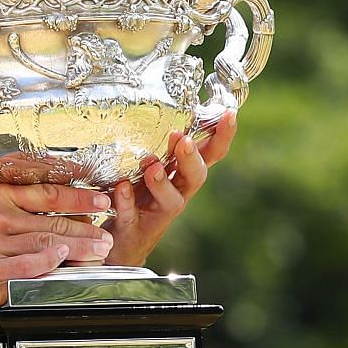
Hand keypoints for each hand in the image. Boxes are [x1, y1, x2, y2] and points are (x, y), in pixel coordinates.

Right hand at [0, 183, 117, 313]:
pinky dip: (46, 264)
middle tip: (107, 237)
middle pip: (50, 220)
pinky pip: (24, 265)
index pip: (45, 193)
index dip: (78, 198)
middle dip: (85, 229)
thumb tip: (37, 206)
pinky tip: (62, 263)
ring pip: (44, 242)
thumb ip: (1, 206)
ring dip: (76, 248)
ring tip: (97, 253)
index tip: (101, 201)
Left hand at [105, 110, 236, 267]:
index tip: (230, 114)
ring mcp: (158, 212)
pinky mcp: (135, 228)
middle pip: (196, 177)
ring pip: (172, 199)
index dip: (223, 136)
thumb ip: (159, 145)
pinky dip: (127, 200)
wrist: (118, 245)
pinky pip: (132, 215)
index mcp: (183, 174)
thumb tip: (164, 102)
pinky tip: (121, 186)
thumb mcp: (150, 168)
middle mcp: (178, 193)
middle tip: (182, 140)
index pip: (211, 154)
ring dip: (162, 181)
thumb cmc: (137, 198)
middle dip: (191, 158)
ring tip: (152, 165)